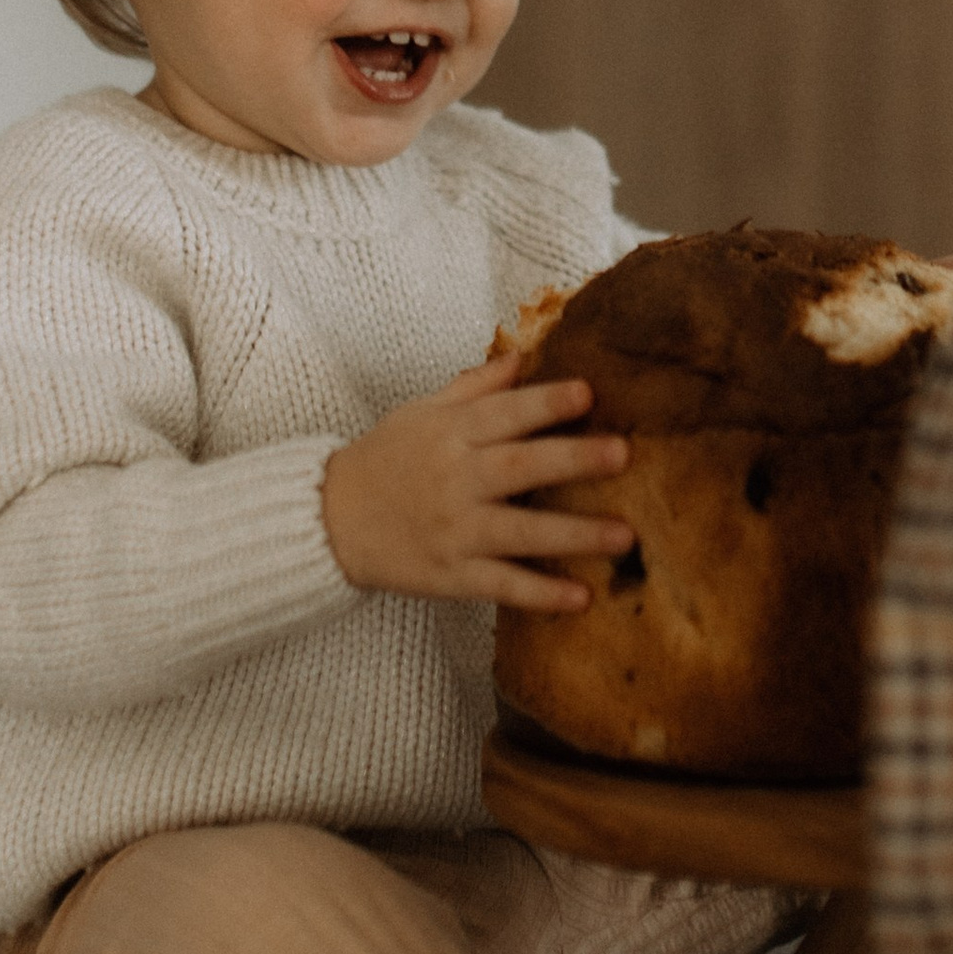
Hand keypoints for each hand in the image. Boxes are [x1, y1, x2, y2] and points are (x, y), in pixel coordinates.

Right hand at [323, 350, 628, 610]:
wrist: (327, 521)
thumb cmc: (384, 459)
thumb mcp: (421, 412)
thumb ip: (474, 388)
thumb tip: (523, 356)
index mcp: (450, 434)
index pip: (504, 413)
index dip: (545, 402)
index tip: (588, 393)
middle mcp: (454, 480)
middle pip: (519, 467)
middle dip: (572, 460)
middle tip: (623, 454)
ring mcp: (454, 531)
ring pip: (520, 531)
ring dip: (574, 534)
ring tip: (625, 535)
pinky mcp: (450, 576)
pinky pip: (501, 585)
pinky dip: (540, 593)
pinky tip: (581, 597)